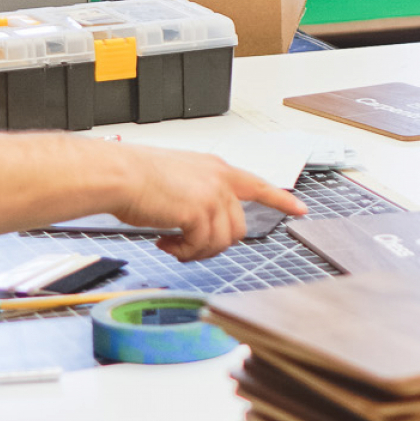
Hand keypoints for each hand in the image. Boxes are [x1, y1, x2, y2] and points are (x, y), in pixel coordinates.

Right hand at [104, 147, 307, 261]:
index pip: (258, 184)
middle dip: (213, 243)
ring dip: (197, 250)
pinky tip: (165, 242)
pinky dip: (183, 252)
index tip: (300, 209)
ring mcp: (213, 196)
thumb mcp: (178, 179)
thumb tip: (200, 225)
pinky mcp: (201, 213)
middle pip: (238, 227)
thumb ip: (198, 196)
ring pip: (223, 241)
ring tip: (173, 243)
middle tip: (186, 244)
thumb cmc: (136, 176)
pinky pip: (202, 247)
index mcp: (215, 168)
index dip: (280, 199)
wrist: (119, 175)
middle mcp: (219, 180)